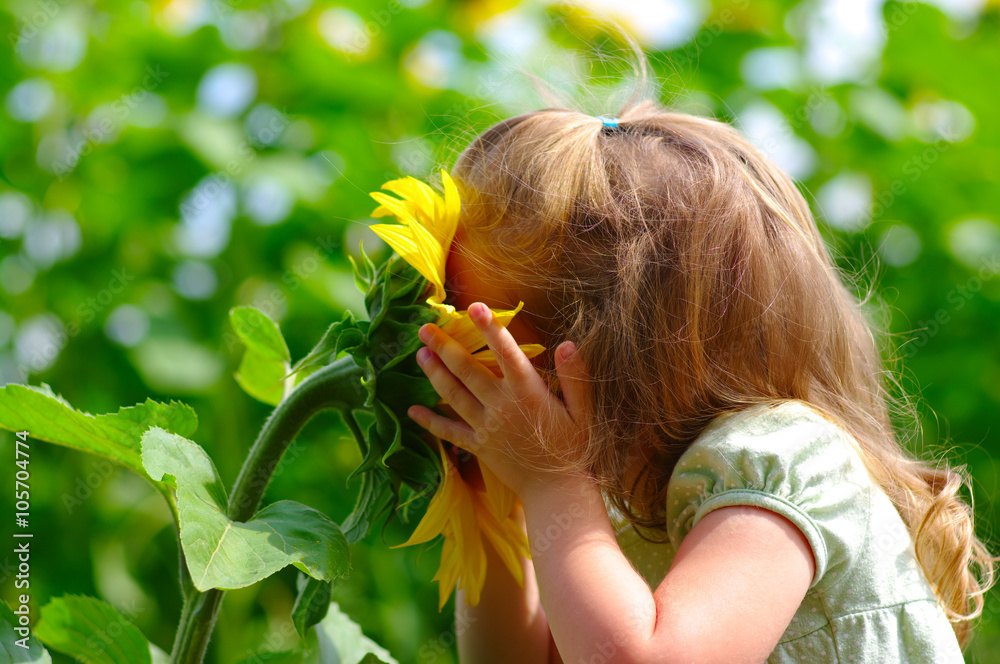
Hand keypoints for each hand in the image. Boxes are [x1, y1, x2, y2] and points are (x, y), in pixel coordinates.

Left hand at [407, 302, 590, 498]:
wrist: (558, 492)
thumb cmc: (575, 448)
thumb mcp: (584, 412)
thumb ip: (576, 377)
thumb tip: (568, 344)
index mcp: (528, 392)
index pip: (506, 352)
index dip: (490, 328)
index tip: (474, 307)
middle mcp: (502, 406)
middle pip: (467, 371)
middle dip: (444, 347)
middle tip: (424, 328)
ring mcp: (487, 428)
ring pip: (454, 396)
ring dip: (434, 374)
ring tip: (419, 354)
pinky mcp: (479, 447)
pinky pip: (450, 432)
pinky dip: (430, 422)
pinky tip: (413, 410)